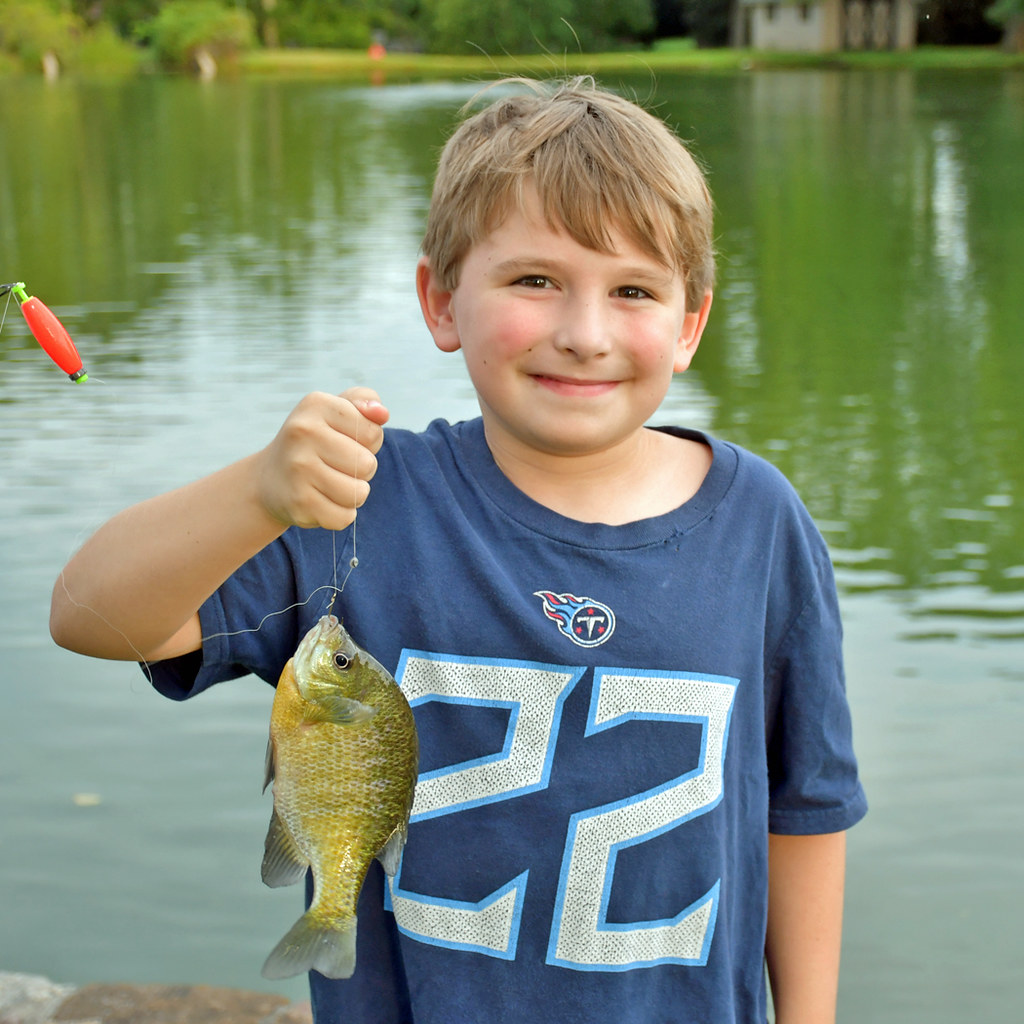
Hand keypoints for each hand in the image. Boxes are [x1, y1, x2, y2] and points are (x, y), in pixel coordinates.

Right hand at [255, 388, 389, 530]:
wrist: (270, 478)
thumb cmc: (317, 441)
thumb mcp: (336, 411)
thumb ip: (364, 401)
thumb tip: (382, 413)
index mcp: (316, 404)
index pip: (373, 433)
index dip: (368, 443)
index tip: (345, 441)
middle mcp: (303, 432)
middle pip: (367, 465)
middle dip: (361, 470)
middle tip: (337, 466)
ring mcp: (298, 468)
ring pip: (358, 494)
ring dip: (353, 494)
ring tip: (331, 484)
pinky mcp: (298, 502)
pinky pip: (343, 518)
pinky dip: (340, 515)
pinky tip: (322, 501)